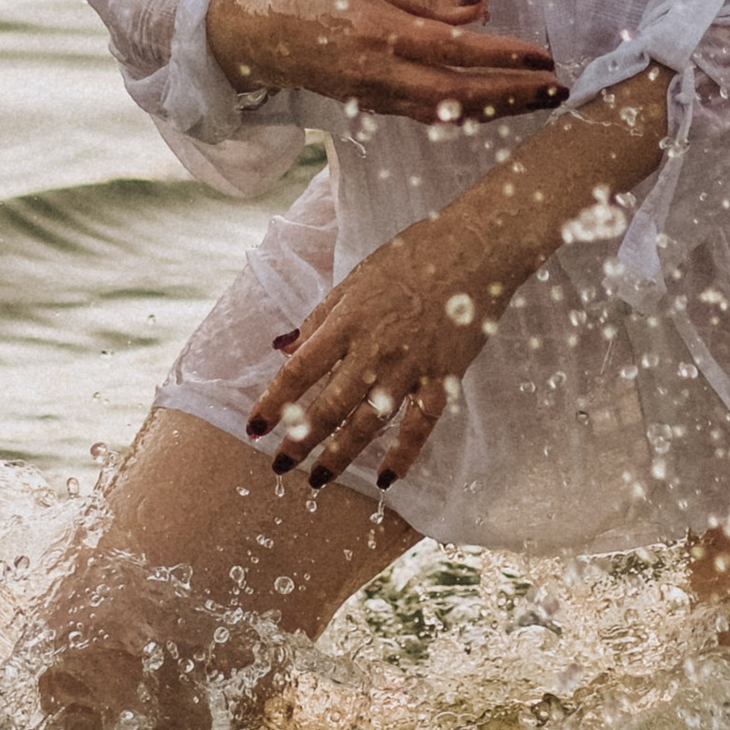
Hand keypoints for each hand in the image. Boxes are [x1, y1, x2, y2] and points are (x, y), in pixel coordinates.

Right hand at [205, 0, 563, 122]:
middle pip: (459, 94)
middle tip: (558, 89)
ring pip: (450, 114)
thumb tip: (482, 8)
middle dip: (513, 94)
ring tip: (541, 99)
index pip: (453, 49)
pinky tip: (500, 106)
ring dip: (500, 109)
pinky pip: (432, 117)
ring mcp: (379, 98)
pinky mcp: (378, 110)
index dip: (502, 56)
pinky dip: (471, 114)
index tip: (543, 56)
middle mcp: (381, 73)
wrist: (265, 38)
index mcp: (380, 32)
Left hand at [247, 209, 509, 497]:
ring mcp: (409, 368)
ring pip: (367, 424)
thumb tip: (285, 349)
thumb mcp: (356, 278)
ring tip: (318, 480)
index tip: (253, 427)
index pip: (299, 372)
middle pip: (327, 407)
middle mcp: (374, 350)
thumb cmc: (413, 255)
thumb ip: (320, 317)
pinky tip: (386, 479)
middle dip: (299, 441)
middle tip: (279, 466)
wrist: (476, 249)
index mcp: (347, 321)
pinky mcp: (443, 379)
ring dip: (339, 456)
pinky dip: (402, 455)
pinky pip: (418, 426)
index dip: (273, 403)